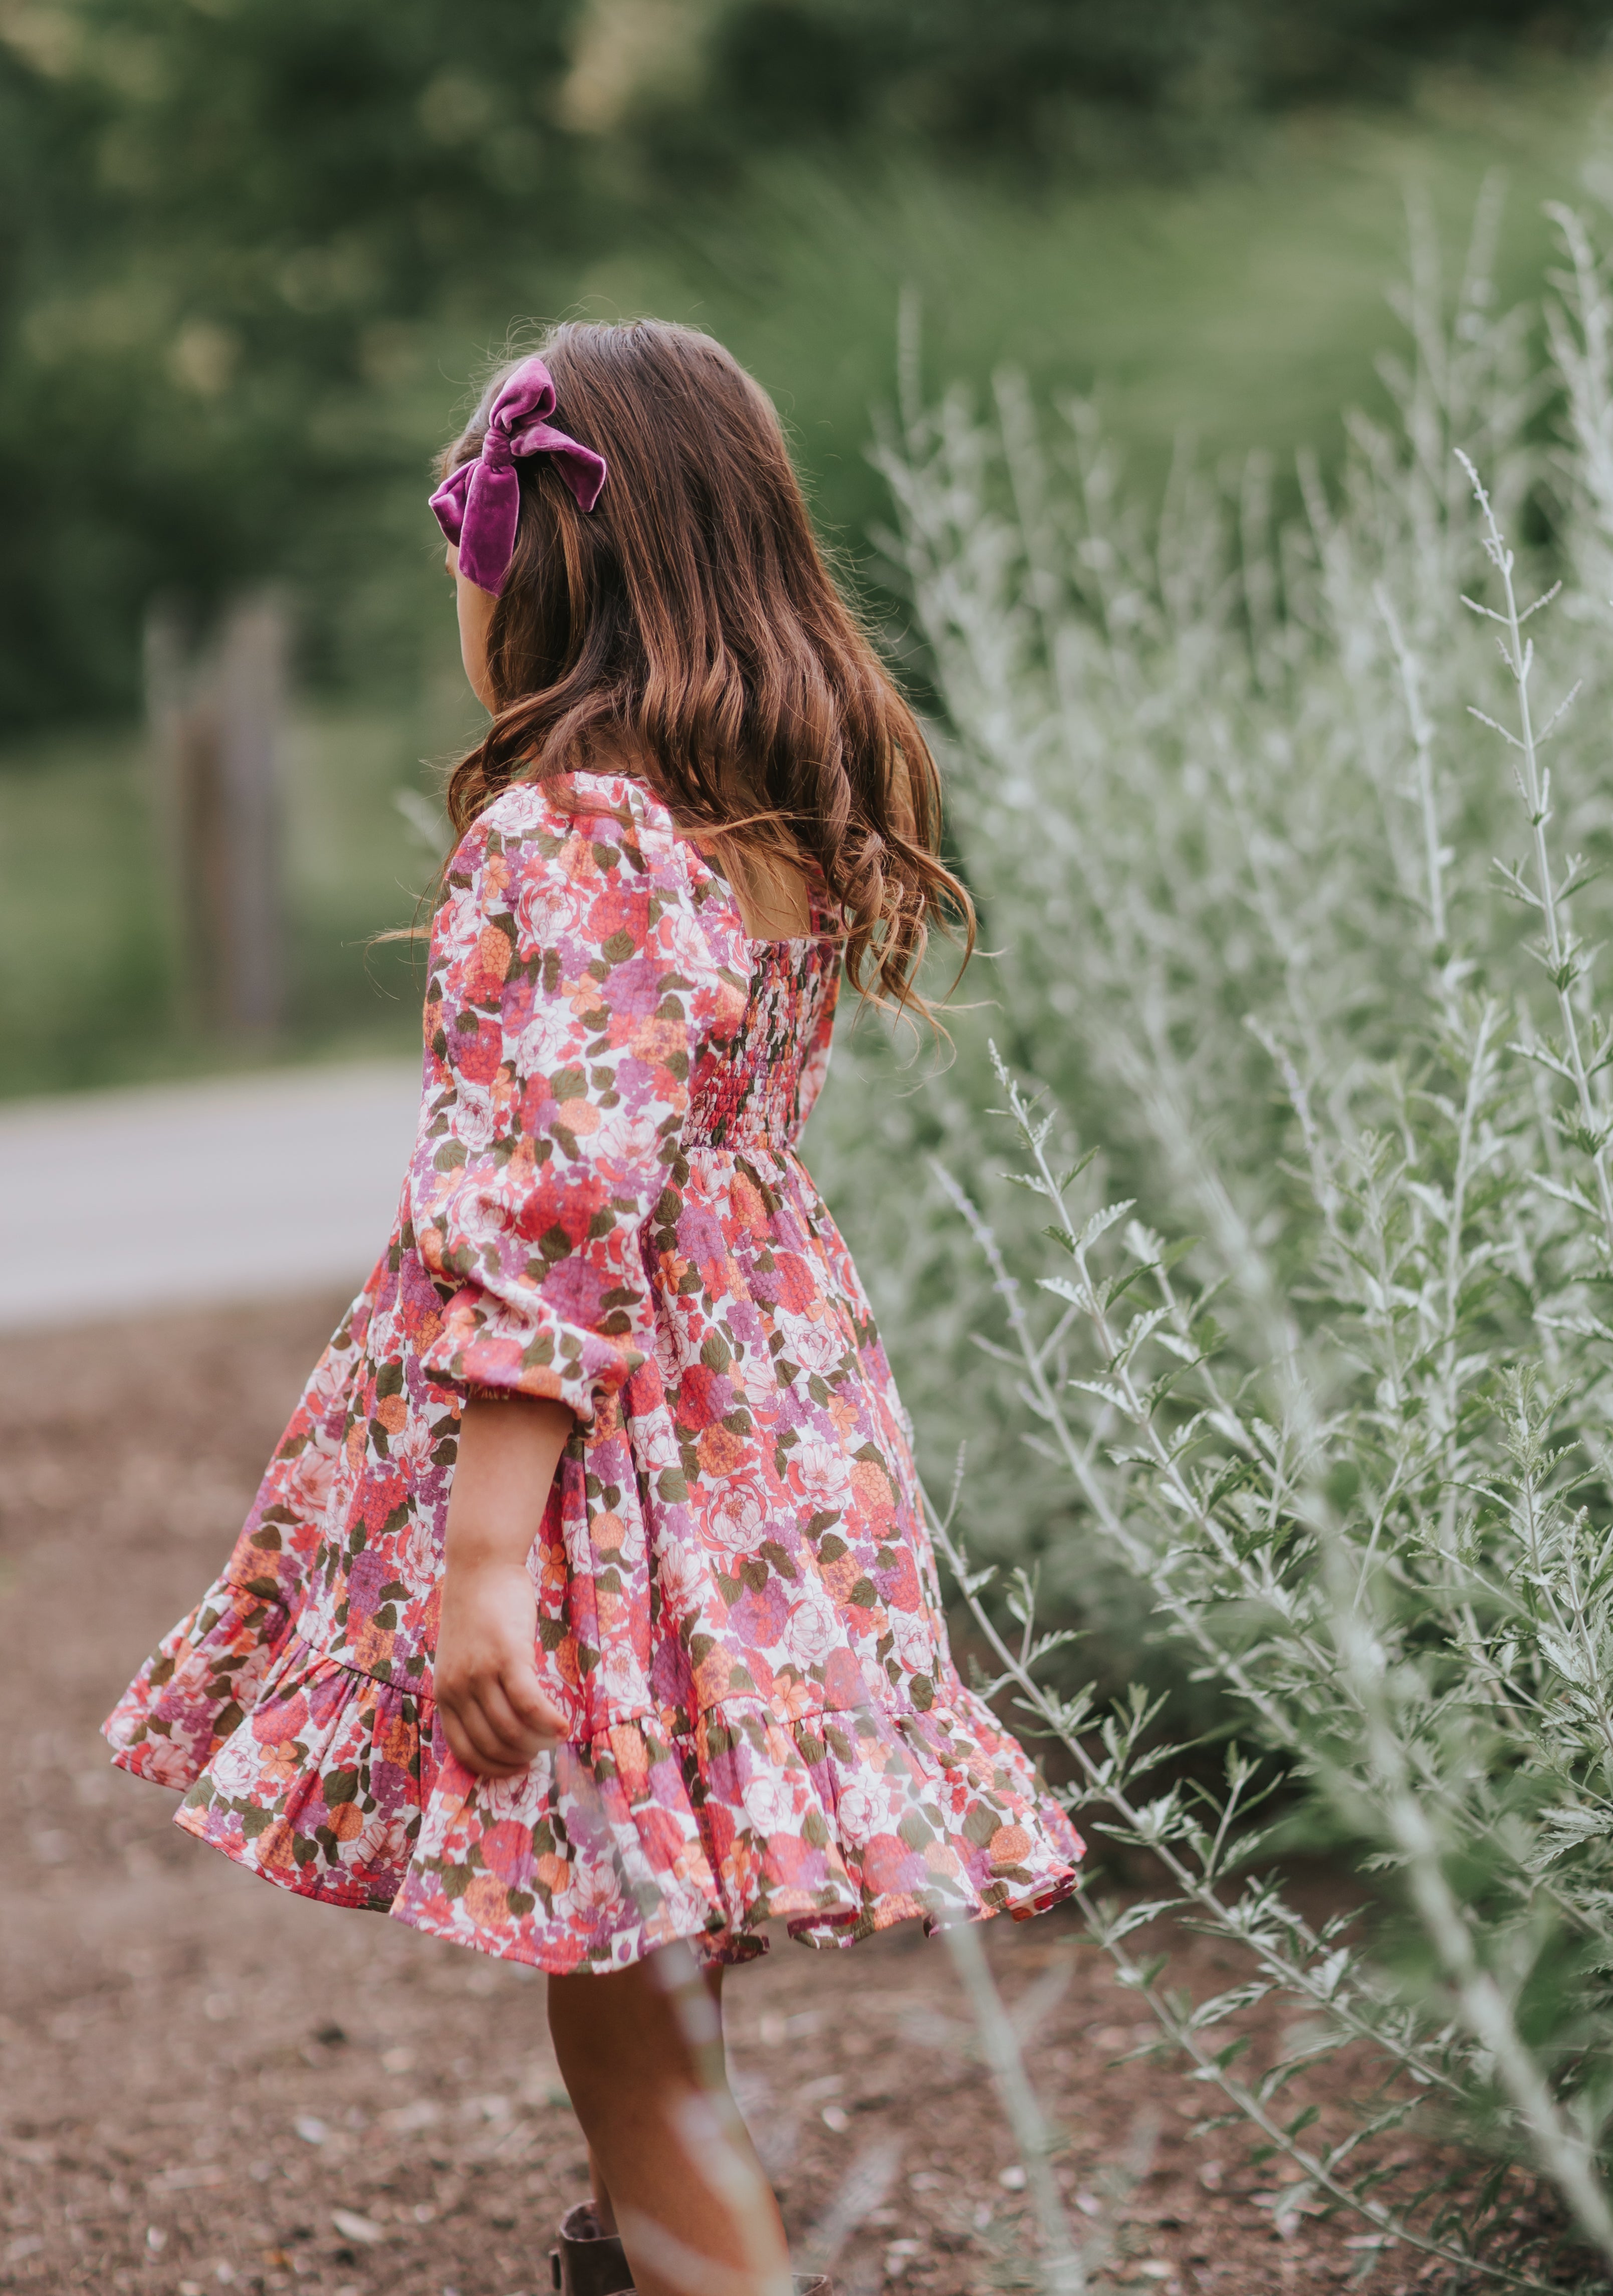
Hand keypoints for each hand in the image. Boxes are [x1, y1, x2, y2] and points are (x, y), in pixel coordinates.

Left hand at [436, 1558, 565, 1777]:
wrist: (481, 1569)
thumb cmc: (478, 1613)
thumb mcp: (462, 1660)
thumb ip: (474, 1691)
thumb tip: (502, 1729)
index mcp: (444, 1693)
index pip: (464, 1751)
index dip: (493, 1768)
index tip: (516, 1769)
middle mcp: (459, 1688)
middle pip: (492, 1744)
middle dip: (520, 1757)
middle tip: (542, 1754)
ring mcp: (482, 1673)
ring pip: (512, 1728)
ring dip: (538, 1742)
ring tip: (555, 1739)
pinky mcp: (507, 1656)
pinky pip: (530, 1703)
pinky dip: (549, 1722)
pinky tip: (564, 1727)